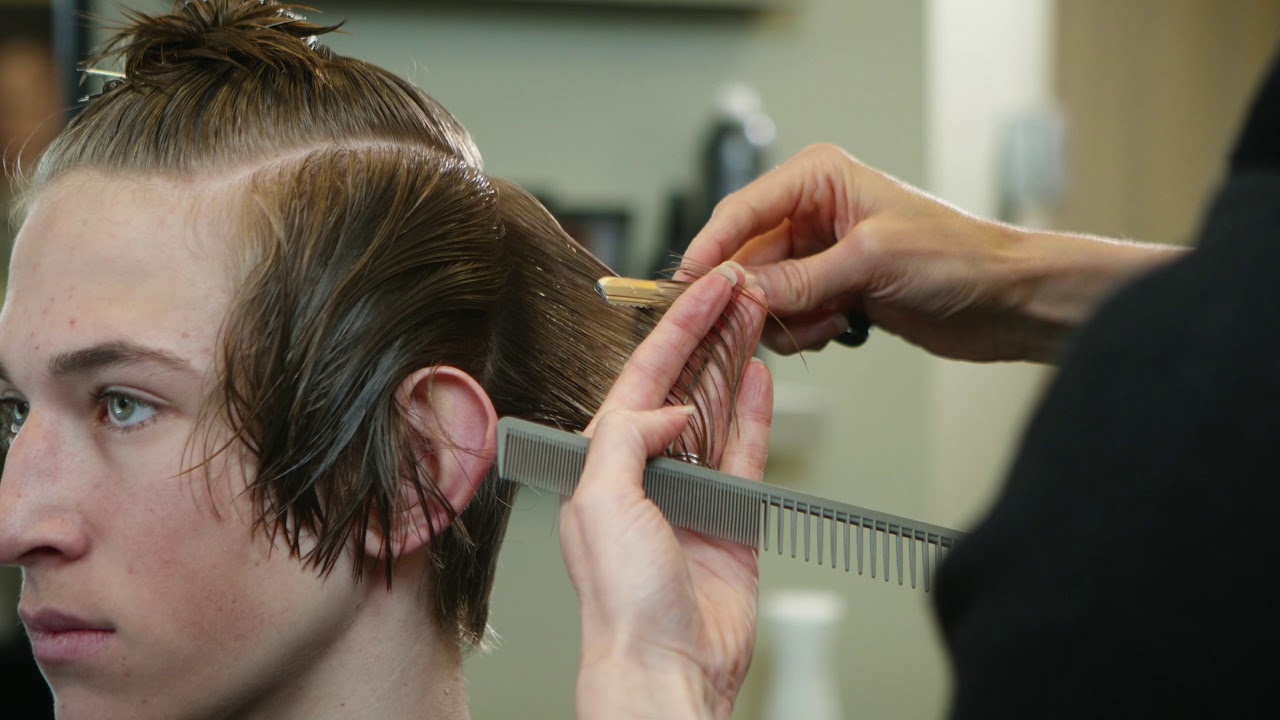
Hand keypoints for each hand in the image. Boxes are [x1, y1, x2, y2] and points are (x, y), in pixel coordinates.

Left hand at [561, 266, 771, 719]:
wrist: (667, 663)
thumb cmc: (619, 600)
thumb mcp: (600, 500)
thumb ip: (625, 439)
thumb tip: (665, 410)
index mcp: (600, 464)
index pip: (638, 380)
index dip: (671, 333)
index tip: (702, 294)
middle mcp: (643, 473)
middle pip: (680, 385)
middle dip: (706, 337)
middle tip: (736, 293)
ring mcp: (690, 492)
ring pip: (715, 411)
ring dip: (732, 363)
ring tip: (754, 319)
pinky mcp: (729, 515)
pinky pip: (744, 453)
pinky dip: (753, 414)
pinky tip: (759, 379)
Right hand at [683, 143, 1184, 362]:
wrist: (1008, 299)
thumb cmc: (958, 256)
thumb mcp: (869, 261)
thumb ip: (797, 278)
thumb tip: (738, 290)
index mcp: (819, 178)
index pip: (741, 211)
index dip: (710, 250)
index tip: (683, 286)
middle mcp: (814, 211)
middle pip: (747, 258)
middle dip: (756, 295)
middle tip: (763, 323)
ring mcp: (823, 254)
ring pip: (766, 293)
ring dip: (788, 318)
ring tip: (829, 321)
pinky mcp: (835, 290)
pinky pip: (791, 316)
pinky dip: (806, 331)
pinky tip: (842, 329)